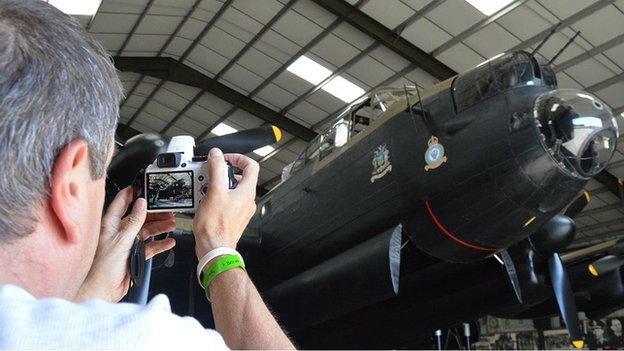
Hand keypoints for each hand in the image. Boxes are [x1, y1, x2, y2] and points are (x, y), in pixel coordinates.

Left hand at [75, 187, 175, 301]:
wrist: (103, 290)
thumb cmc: (103, 267)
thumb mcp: (122, 240)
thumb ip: (134, 221)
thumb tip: (142, 203)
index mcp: (110, 224)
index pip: (122, 202)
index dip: (132, 193)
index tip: (144, 186)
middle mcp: (118, 232)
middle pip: (139, 217)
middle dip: (154, 213)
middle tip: (167, 210)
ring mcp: (127, 243)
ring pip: (146, 231)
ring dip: (159, 227)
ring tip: (171, 224)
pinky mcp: (134, 255)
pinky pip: (150, 246)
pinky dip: (160, 244)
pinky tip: (168, 242)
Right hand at [192, 148, 258, 258]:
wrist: (214, 248)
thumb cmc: (216, 226)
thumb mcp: (214, 191)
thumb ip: (217, 169)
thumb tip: (217, 155)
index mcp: (247, 192)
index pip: (251, 166)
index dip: (238, 158)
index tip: (224, 158)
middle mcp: (247, 200)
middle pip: (240, 177)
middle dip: (223, 173)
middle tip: (211, 173)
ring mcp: (241, 210)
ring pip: (232, 190)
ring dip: (218, 185)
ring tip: (205, 188)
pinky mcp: (233, 218)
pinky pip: (227, 201)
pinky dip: (217, 197)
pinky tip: (205, 201)